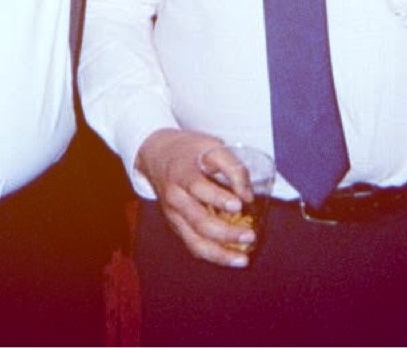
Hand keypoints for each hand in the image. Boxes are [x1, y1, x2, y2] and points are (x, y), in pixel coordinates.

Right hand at [135, 129, 257, 267]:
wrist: (156, 156)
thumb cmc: (188, 151)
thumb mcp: (210, 145)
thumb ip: (232, 167)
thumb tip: (248, 196)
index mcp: (181, 174)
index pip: (197, 187)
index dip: (217, 197)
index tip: (238, 205)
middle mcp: (175, 198)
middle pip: (198, 222)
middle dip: (226, 233)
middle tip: (250, 236)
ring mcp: (174, 216)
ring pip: (194, 242)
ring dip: (220, 254)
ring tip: (243, 260)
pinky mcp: (177, 226)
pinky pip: (194, 246)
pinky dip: (213, 255)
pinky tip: (232, 258)